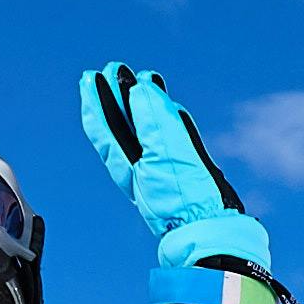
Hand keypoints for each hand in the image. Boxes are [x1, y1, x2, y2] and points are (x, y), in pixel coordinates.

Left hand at [80, 65, 272, 280]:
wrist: (213, 233)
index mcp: (129, 167)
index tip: (90, 77)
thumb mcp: (164, 156)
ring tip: (143, 81)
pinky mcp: (186, 175)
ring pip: (147, 132)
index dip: (97, 102)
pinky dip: (168, 122)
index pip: (104, 128)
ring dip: (143, 105)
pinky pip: (172, 140)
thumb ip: (153, 121)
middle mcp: (142, 169)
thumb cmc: (185, 200)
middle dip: (116, 100)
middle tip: (112, 70)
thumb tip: (140, 88)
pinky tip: (174, 113)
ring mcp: (164, 172)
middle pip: (121, 128)